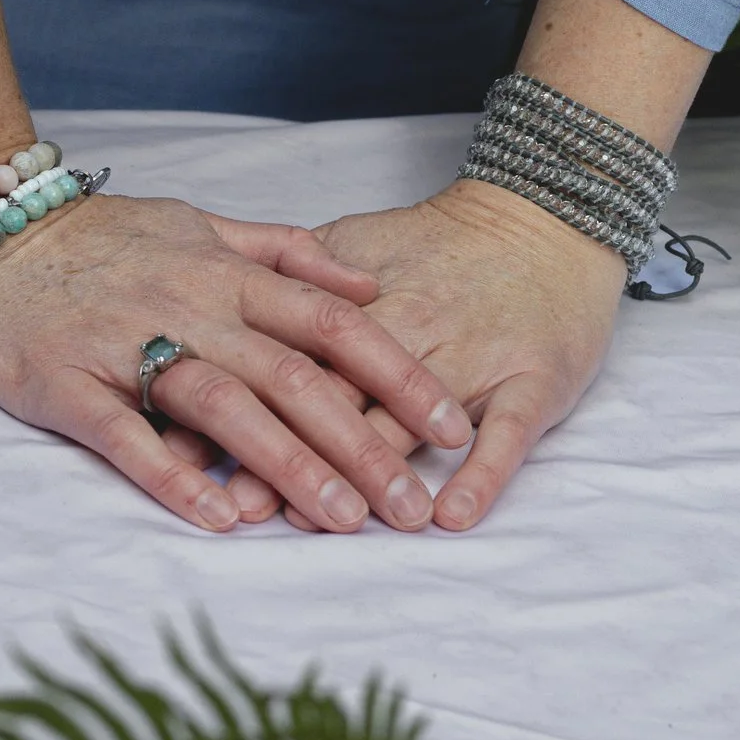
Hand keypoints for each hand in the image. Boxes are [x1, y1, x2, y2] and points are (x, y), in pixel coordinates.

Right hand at [0, 193, 472, 533]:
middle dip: (361, 444)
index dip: (399, 375)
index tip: (452, 427)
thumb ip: (285, 252)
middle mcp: (189, 305)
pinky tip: (217, 516)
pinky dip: (171, 475)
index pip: (333, 324)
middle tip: (410, 507)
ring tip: (340, 520)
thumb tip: (367, 285)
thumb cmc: (97, 238)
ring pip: (223, 405)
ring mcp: (125, 344)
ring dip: (287, 464)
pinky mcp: (63, 383)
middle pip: (293, 377)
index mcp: (227, 272)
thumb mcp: (199, 223)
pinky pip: (124, 433)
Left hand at [224, 179, 627, 530]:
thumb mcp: (359, 241)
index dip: (243, 404)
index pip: (292, 358)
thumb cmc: (445, 243)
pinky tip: (451, 515)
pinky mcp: (533, 379)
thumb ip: (295, 277)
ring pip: (413, 422)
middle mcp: (413, 328)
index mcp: (363, 301)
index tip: (194, 449)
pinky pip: (509, 433)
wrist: (545, 221)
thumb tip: (220, 322)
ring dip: (371, 474)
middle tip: (248, 504)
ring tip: (336, 519)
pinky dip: (482, 475)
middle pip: (342, 397)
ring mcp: (474, 357)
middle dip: (291, 452)